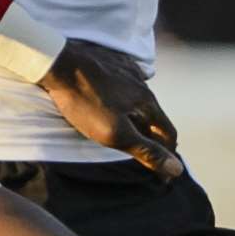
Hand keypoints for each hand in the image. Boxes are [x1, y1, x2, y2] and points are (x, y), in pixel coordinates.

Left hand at [39, 39, 182, 180]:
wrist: (57, 62)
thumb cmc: (85, 101)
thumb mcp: (115, 133)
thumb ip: (146, 150)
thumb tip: (176, 168)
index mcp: (147, 101)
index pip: (169, 132)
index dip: (168, 155)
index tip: (163, 174)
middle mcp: (141, 83)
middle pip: (155, 116)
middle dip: (155, 137)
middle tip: (148, 156)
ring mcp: (124, 69)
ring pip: (139, 100)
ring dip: (140, 118)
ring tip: (132, 132)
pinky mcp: (108, 61)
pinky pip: (124, 85)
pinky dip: (125, 100)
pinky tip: (116, 103)